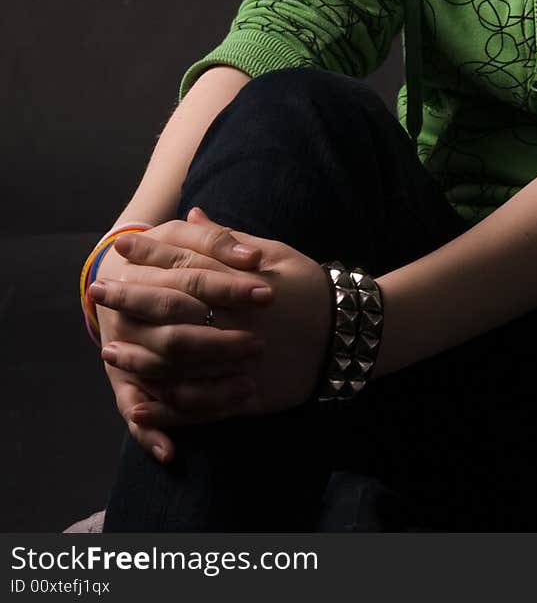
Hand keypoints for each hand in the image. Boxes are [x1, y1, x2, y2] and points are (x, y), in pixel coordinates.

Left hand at [92, 209, 332, 444]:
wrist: (350, 333)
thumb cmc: (311, 287)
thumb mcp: (276, 252)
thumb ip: (228, 240)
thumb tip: (191, 214)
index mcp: (242, 283)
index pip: (186, 264)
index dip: (151, 255)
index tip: (120, 248)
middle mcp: (236, 321)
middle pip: (172, 310)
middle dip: (132, 300)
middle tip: (98, 293)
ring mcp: (240, 362)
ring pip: (179, 362)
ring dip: (139, 356)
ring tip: (110, 348)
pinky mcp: (246, 396)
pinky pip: (199, 407)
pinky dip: (166, 410)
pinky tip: (140, 406)